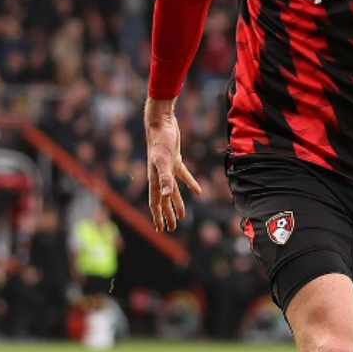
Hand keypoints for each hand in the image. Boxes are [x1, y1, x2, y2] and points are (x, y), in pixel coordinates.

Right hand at [145, 100, 201, 231]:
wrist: (161, 122)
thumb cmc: (160, 140)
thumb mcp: (163, 160)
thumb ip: (164, 178)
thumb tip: (165, 196)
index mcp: (154, 179)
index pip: (155, 202)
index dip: (158, 216)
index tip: (160, 229)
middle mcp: (159, 175)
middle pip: (163, 200)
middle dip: (167, 215)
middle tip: (171, 228)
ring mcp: (167, 168)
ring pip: (172, 190)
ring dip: (177, 203)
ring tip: (182, 216)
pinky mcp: (175, 159)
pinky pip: (183, 175)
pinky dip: (190, 184)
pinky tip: (198, 192)